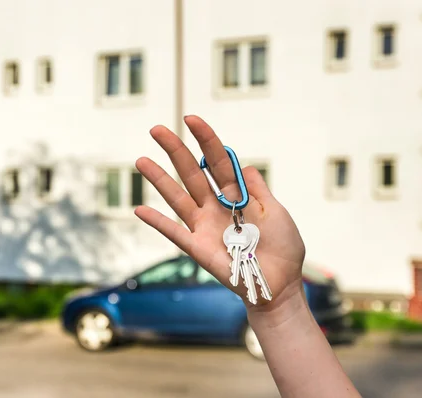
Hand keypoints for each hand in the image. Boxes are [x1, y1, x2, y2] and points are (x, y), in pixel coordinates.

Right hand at [135, 115, 305, 312]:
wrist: (279, 282)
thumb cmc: (282, 247)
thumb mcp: (276, 211)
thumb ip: (257, 189)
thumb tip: (243, 164)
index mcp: (235, 195)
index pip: (216, 161)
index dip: (205, 140)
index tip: (191, 119)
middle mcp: (215, 206)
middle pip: (191, 173)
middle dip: (175, 150)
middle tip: (157, 130)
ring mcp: (203, 226)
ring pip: (177, 197)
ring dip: (159, 179)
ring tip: (141, 160)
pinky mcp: (197, 248)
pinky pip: (174, 232)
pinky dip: (157, 222)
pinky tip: (139, 209)